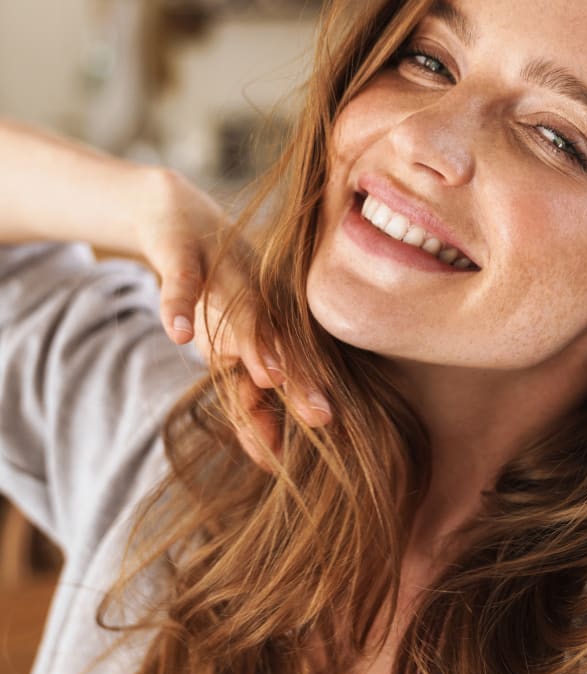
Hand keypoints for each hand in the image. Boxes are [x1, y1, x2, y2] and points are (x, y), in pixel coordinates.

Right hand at [135, 168, 330, 464]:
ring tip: (271, 376)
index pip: (286, 373)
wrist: (179, 217)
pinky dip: (178, 306)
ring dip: (254, 344)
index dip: (298, 407)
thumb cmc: (219, 291)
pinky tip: (178, 334)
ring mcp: (222, 281)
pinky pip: (181, 284)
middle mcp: (255, 306)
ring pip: (240, 315)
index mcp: (269, 328)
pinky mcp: (184, 258)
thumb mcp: (233, 342)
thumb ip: (249, 391)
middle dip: (298, 383)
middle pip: (277, 349)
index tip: (309, 446)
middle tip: (321, 417)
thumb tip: (271, 456)